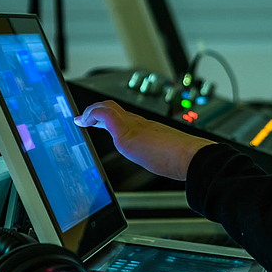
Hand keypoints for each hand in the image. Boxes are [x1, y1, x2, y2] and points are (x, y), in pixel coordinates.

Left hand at [74, 100, 211, 179]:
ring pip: (108, 107)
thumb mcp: (169, 156)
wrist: (191, 156)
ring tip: (80, 120)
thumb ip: (164, 155)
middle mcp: (140, 123)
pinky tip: (85, 122)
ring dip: (91, 111)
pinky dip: (92, 115)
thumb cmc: (184, 159)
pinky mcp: (127, 131)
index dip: (110, 117)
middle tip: (83, 118)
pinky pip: (105, 115)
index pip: (125, 117)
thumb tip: (172, 164)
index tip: (99, 121)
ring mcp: (133, 125)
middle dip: (97, 111)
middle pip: (114, 108)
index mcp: (149, 129)